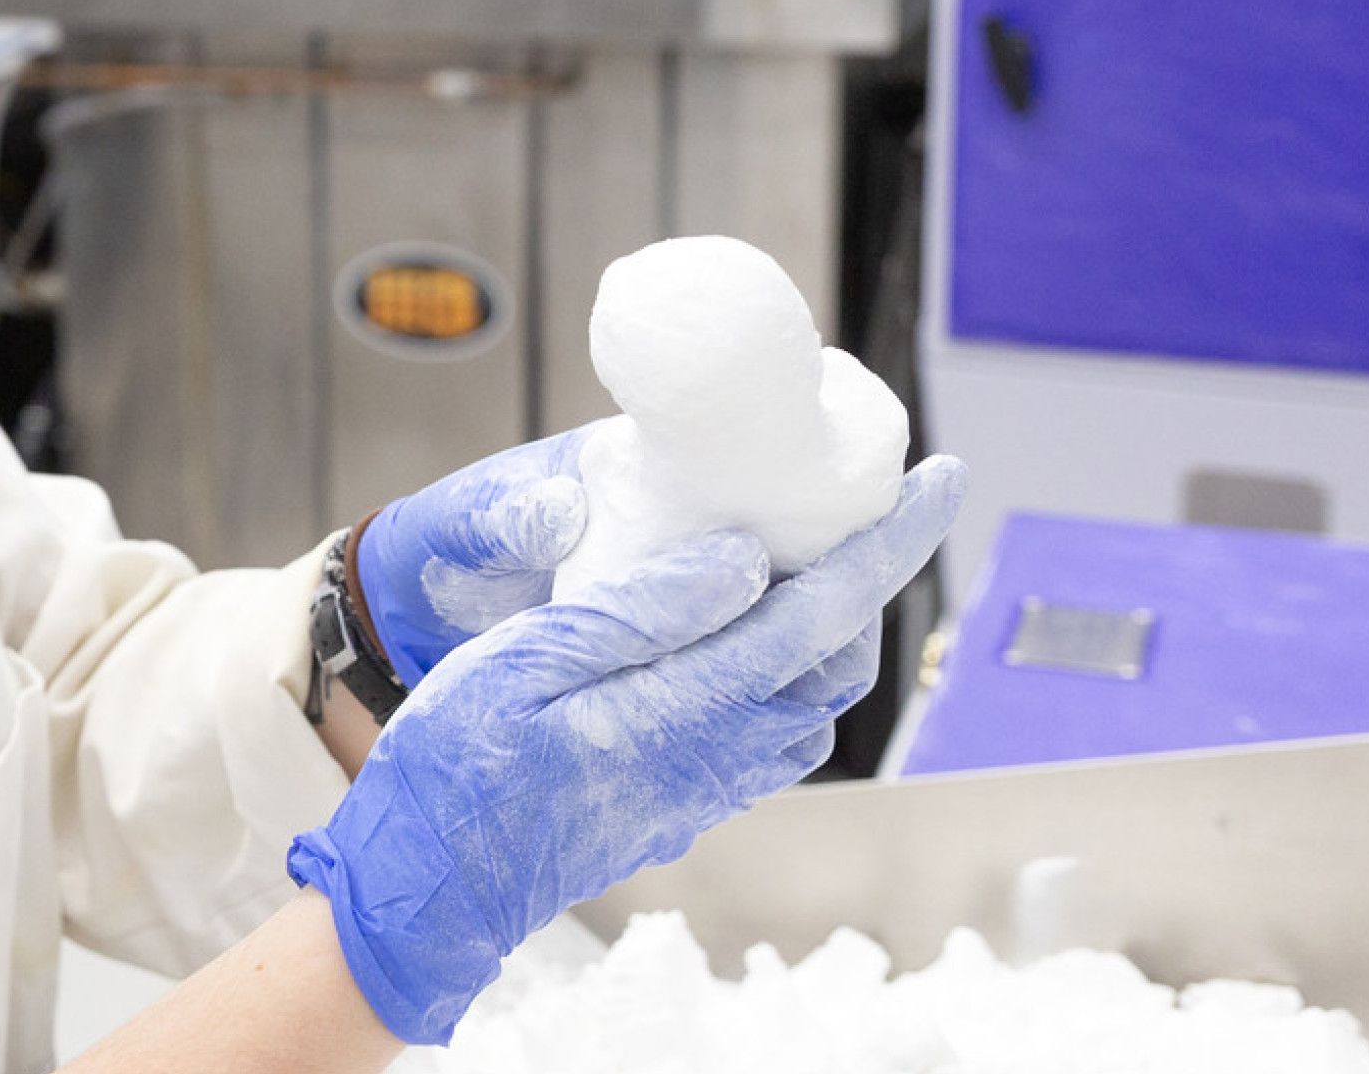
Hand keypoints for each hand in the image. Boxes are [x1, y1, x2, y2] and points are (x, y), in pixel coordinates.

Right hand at [287, 456, 962, 1044]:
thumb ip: (639, 612)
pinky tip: (736, 637)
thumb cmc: (458, 770)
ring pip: (812, 702)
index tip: (935, 482)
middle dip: (867, 580)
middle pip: (840, 661)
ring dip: (827, 630)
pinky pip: (770, 734)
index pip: (822, 612)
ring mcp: (705, 787)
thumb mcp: (524, 664)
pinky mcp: (684, 802)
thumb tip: (747, 564)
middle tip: (853, 509)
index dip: (888, 542)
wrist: (433, 886)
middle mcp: (718, 755)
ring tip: (796, 562)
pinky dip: (784, 673)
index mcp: (686, 708)